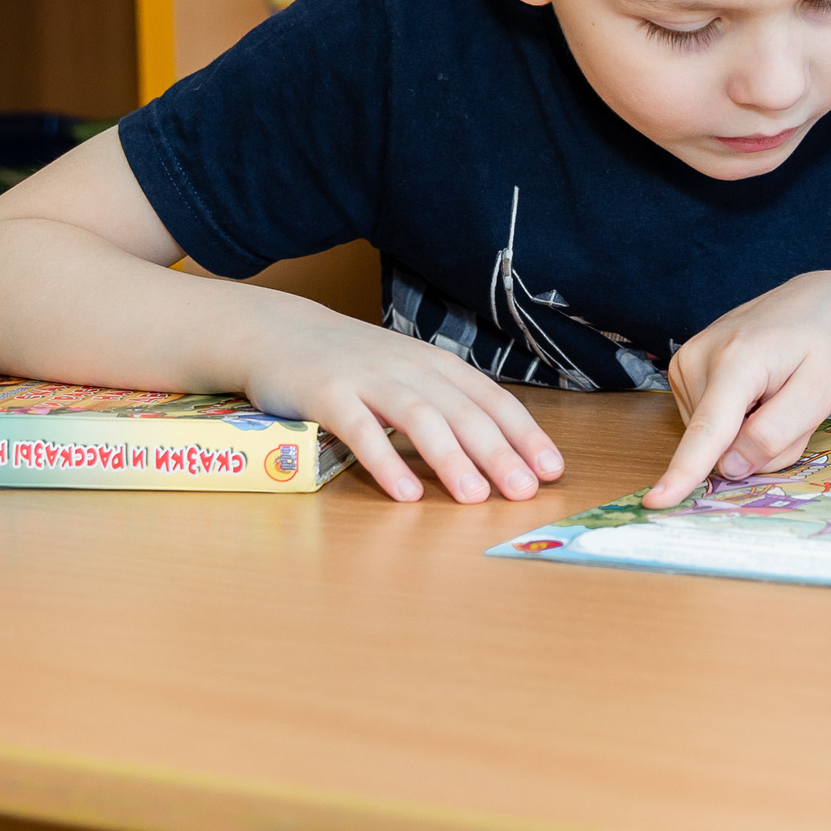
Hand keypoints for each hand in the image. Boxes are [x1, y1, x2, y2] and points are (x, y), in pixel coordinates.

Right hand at [241, 314, 562, 502]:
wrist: (278, 331)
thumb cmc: (350, 362)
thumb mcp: (405, 374)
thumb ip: (442, 403)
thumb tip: (495, 450)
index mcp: (436, 365)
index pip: (492, 399)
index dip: (524, 433)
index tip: (552, 468)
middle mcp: (410, 367)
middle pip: (464, 411)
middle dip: (500, 452)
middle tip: (525, 491)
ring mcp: (368, 378)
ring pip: (420, 417)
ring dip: (451, 459)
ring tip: (474, 498)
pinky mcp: (327, 394)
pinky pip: (360, 430)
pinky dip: (386, 461)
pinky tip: (405, 493)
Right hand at [646, 271, 830, 506]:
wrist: (816, 304)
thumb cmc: (826, 346)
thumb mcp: (820, 393)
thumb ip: (775, 435)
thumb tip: (726, 468)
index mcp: (736, 360)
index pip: (708, 429)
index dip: (683, 471)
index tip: (655, 502)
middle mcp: (699, 358)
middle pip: (719, 444)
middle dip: (759, 443)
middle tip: (790, 404)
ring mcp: (686, 362)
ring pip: (714, 438)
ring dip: (749, 431)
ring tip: (774, 392)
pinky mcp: (683, 371)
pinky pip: (708, 423)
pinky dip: (737, 419)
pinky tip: (756, 390)